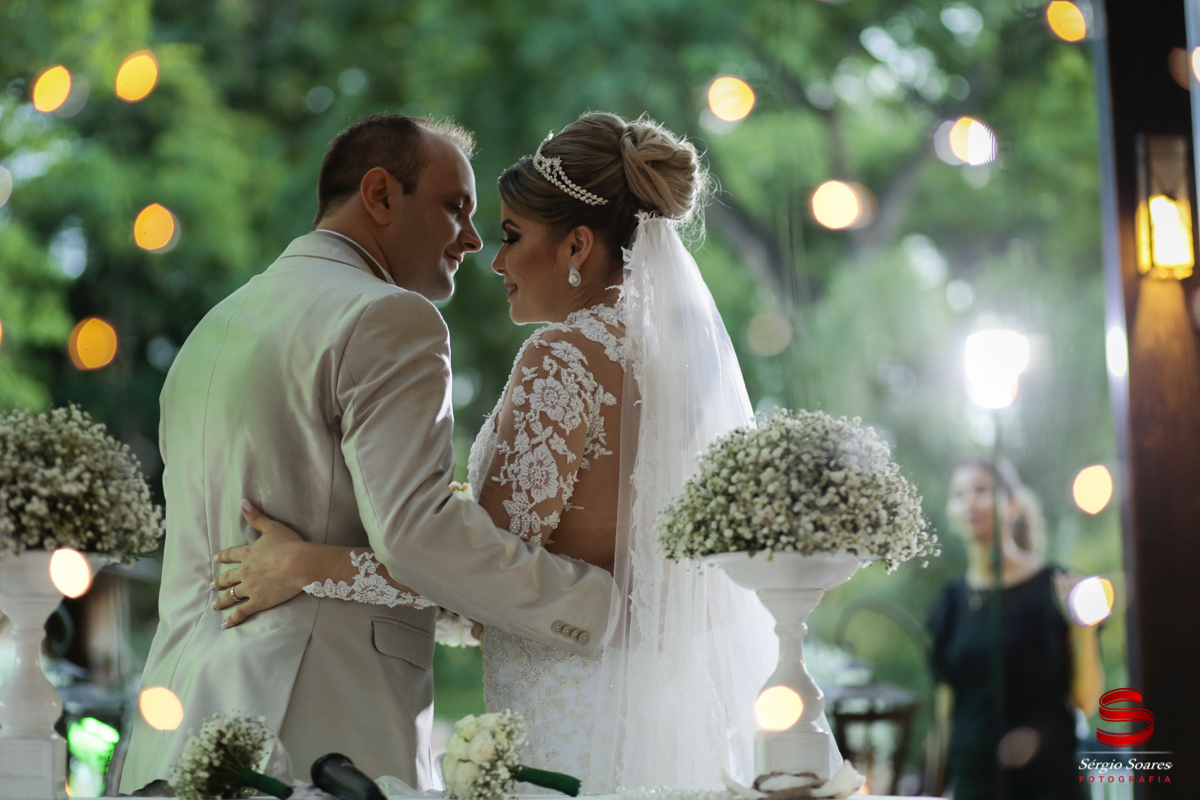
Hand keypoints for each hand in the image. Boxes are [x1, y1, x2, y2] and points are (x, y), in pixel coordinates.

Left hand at [212, 500, 312, 627]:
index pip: (232, 555)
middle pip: (228, 577)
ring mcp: (250, 588)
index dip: (223, 556)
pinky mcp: (258, 601)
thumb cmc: (289, 544)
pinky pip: (241, 612)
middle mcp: (245, 571)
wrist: (298, 564)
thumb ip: (256, 517)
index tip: (217, 558)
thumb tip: (243, 501)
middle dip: (219, 581)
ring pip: (231, 595)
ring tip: (215, 605)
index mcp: (248, 554)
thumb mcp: (272, 527)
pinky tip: (226, 624)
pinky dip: (233, 619)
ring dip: (222, 600)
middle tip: (212, 585)